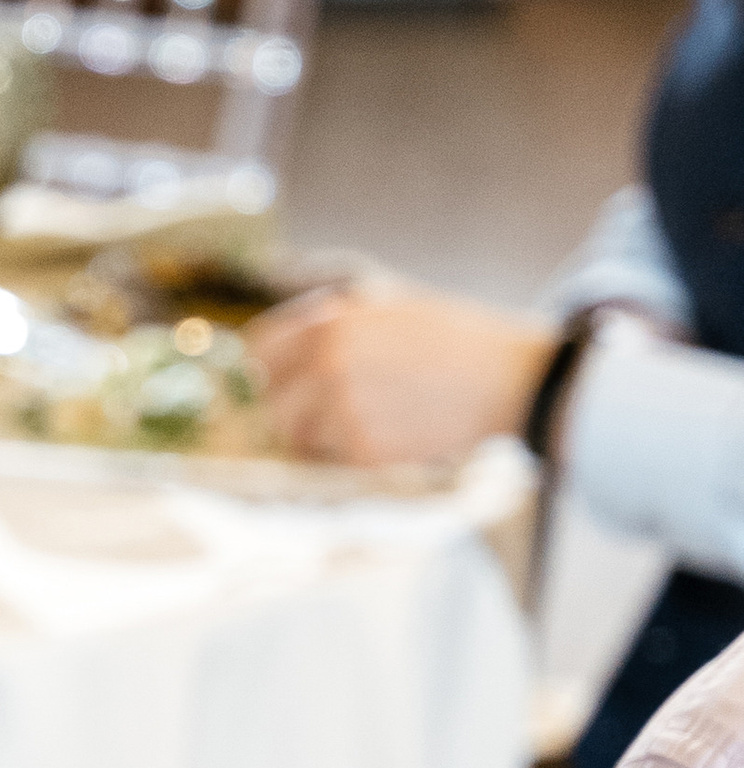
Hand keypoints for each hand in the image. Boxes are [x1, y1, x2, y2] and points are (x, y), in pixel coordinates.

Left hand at [249, 280, 553, 466]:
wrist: (507, 379)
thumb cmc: (451, 340)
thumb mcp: (388, 305)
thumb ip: (331, 320)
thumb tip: (270, 346)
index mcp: (331, 322)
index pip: (259, 350)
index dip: (264, 369)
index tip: (276, 382)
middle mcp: (328, 363)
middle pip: (272, 404)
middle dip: (294, 412)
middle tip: (329, 415)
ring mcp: (344, 408)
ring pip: (301, 438)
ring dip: (324, 438)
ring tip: (373, 421)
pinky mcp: (364, 450)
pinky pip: (336, 461)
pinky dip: (357, 457)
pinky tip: (395, 437)